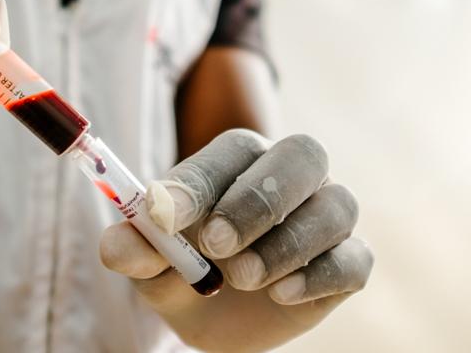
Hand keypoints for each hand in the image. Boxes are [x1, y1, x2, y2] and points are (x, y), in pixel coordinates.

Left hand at [99, 130, 372, 351]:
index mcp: (238, 160)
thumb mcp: (150, 264)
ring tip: (241, 278)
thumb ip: (137, 249)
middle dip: (259, 199)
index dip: (197, 183)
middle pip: (302, 154)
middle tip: (216, 245)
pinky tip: (282, 294)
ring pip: (334, 206)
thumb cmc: (182, 269)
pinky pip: (354, 258)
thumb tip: (116, 246)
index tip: (162, 218)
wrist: (216, 318)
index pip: (229, 152)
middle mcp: (290, 174)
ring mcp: (326, 214)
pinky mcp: (348, 260)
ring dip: (286, 244)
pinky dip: (321, 275)